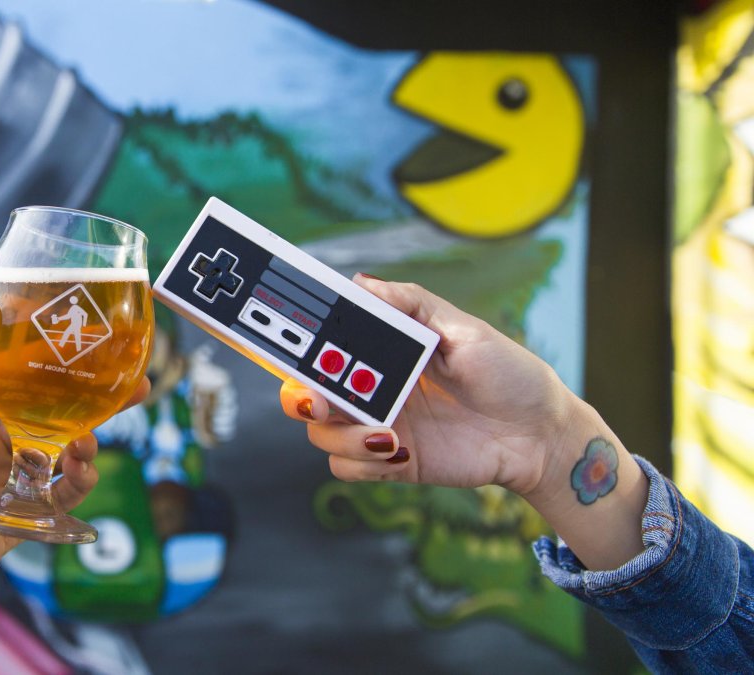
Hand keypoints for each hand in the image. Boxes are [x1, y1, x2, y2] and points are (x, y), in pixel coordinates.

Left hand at [0, 297, 150, 623]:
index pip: (18, 370)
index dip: (54, 354)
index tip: (89, 336)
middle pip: (51, 409)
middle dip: (90, 397)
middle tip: (131, 384)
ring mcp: (3, 478)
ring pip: (60, 450)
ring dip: (84, 440)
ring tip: (90, 440)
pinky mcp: (14, 518)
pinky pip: (58, 496)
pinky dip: (77, 483)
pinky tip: (81, 471)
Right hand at [280, 275, 583, 494]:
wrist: (540, 433)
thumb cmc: (508, 373)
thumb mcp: (463, 328)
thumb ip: (411, 305)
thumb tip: (361, 283)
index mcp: (380, 352)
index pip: (321, 346)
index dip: (292, 345)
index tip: (284, 343)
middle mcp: (370, 389)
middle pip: (304, 393)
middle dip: (299, 397)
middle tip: (319, 400)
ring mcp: (377, 427)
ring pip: (322, 434)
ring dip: (344, 435)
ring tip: (386, 434)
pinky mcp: (390, 463)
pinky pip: (347, 468)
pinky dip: (362, 462)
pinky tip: (398, 452)